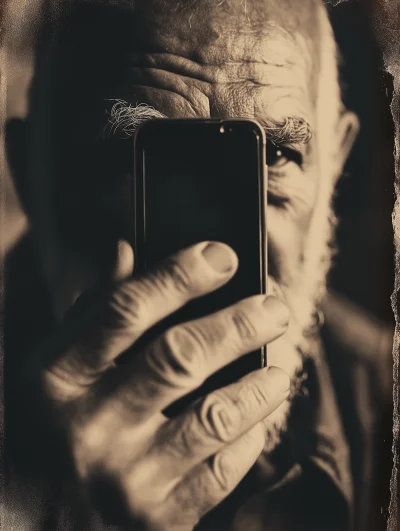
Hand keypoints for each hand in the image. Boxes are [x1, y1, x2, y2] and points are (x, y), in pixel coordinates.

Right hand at [31, 241, 289, 529]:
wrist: (31, 516)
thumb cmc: (50, 428)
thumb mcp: (57, 364)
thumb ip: (95, 310)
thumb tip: (127, 250)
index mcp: (57, 378)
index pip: (126, 310)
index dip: (180, 276)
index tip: (222, 256)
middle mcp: (88, 428)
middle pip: (182, 356)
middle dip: (241, 323)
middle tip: (274, 307)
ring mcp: (124, 478)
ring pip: (216, 415)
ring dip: (260, 383)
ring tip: (278, 364)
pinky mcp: (157, 518)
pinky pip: (223, 470)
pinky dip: (250, 436)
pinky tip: (255, 419)